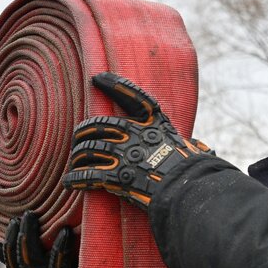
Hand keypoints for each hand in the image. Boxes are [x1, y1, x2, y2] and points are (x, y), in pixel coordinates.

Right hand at [0, 211, 77, 267]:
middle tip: (17, 217)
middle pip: (22, 266)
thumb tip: (56, 222)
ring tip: (30, 217)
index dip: (5, 256)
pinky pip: (59, 267)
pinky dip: (60, 248)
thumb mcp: (76, 262)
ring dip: (28, 238)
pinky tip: (65, 231)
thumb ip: (60, 249)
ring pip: (32, 266)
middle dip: (14, 240)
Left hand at [62, 72, 213, 208]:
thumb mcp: (192, 148)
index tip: (97, 78)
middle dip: (84, 131)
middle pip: (99, 125)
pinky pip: (89, 175)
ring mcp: (123, 154)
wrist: (188, 189)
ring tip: (73, 161)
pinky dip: (76, 178)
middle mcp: (134, 134)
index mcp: (153, 123)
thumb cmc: (195, 170)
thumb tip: (199, 148)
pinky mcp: (116, 176)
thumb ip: (188, 145)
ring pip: (90, 149)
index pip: (132, 96)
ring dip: (78, 156)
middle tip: (77, 137)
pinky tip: (68, 181)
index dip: (114, 85)